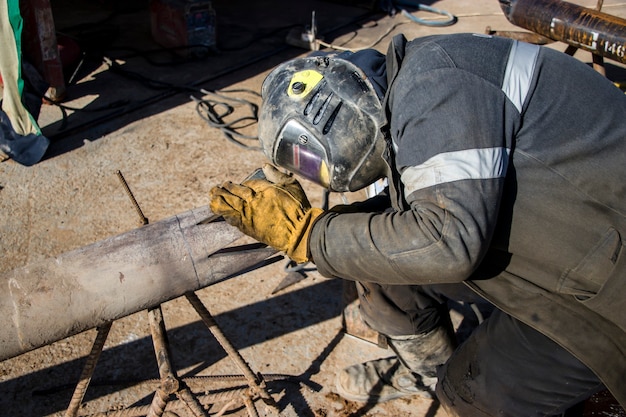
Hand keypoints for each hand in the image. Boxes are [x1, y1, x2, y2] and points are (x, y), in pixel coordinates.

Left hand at [209, 164, 323, 262]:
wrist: (299, 231)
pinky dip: (224, 213)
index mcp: (262, 189)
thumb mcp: (291, 185)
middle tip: (216, 188)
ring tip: (212, 196)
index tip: (230, 183)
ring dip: (218, 199)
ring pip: (227, 205)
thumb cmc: (298, 208)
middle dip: (223, 189)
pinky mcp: (248, 227)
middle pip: (232, 192)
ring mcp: (248, 214)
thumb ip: (276, 175)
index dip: (236, 184)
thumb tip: (265, 165)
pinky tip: (218, 210)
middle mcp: (252, 200)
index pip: (245, 184)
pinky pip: (231, 218)